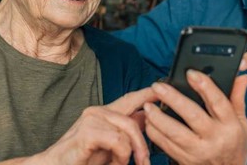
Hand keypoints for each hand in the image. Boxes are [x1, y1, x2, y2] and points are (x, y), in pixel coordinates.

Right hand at [36, 88, 155, 164]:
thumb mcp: (109, 146)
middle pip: (134, 117)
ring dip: (129, 154)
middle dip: (143, 141)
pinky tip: (112, 163)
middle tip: (143, 162)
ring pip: (128, 130)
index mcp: (105, 113)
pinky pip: (118, 140)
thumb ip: (125, 131)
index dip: (148, 93)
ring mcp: (92, 118)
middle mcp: (99, 110)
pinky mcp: (88, 130)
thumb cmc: (82, 159)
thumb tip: (143, 116)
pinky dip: (120, 156)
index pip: (130, 98)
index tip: (164, 89)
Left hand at [144, 71, 246, 164]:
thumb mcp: (241, 122)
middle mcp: (214, 138)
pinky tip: (149, 121)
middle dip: (173, 99)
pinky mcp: (186, 160)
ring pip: (175, 132)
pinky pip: (167, 146)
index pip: (218, 101)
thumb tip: (240, 76)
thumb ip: (237, 97)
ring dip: (158, 117)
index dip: (204, 85)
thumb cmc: (235, 146)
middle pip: (192, 115)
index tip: (190, 73)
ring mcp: (199, 151)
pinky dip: (155, 133)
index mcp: (230, 125)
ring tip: (148, 104)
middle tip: (158, 86)